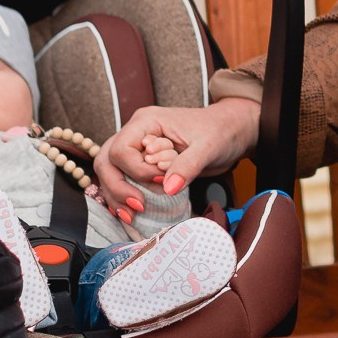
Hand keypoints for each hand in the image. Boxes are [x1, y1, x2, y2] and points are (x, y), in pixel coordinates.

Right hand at [93, 99, 258, 208]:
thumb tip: (168, 188)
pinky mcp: (142, 165)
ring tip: (132, 215)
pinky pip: (121, 180)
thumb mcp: (208, 146)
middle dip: (117, 187)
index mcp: (146, 121)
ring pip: (109, 172)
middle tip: (138, 206)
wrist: (231, 131)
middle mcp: (136, 134)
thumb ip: (187, 165)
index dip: (136, 171)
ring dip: (116, 195)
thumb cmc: (220, 131)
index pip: (122, 149)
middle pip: (107, 161)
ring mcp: (137, 150)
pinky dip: (122, 197)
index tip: (161, 182)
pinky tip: (130, 213)